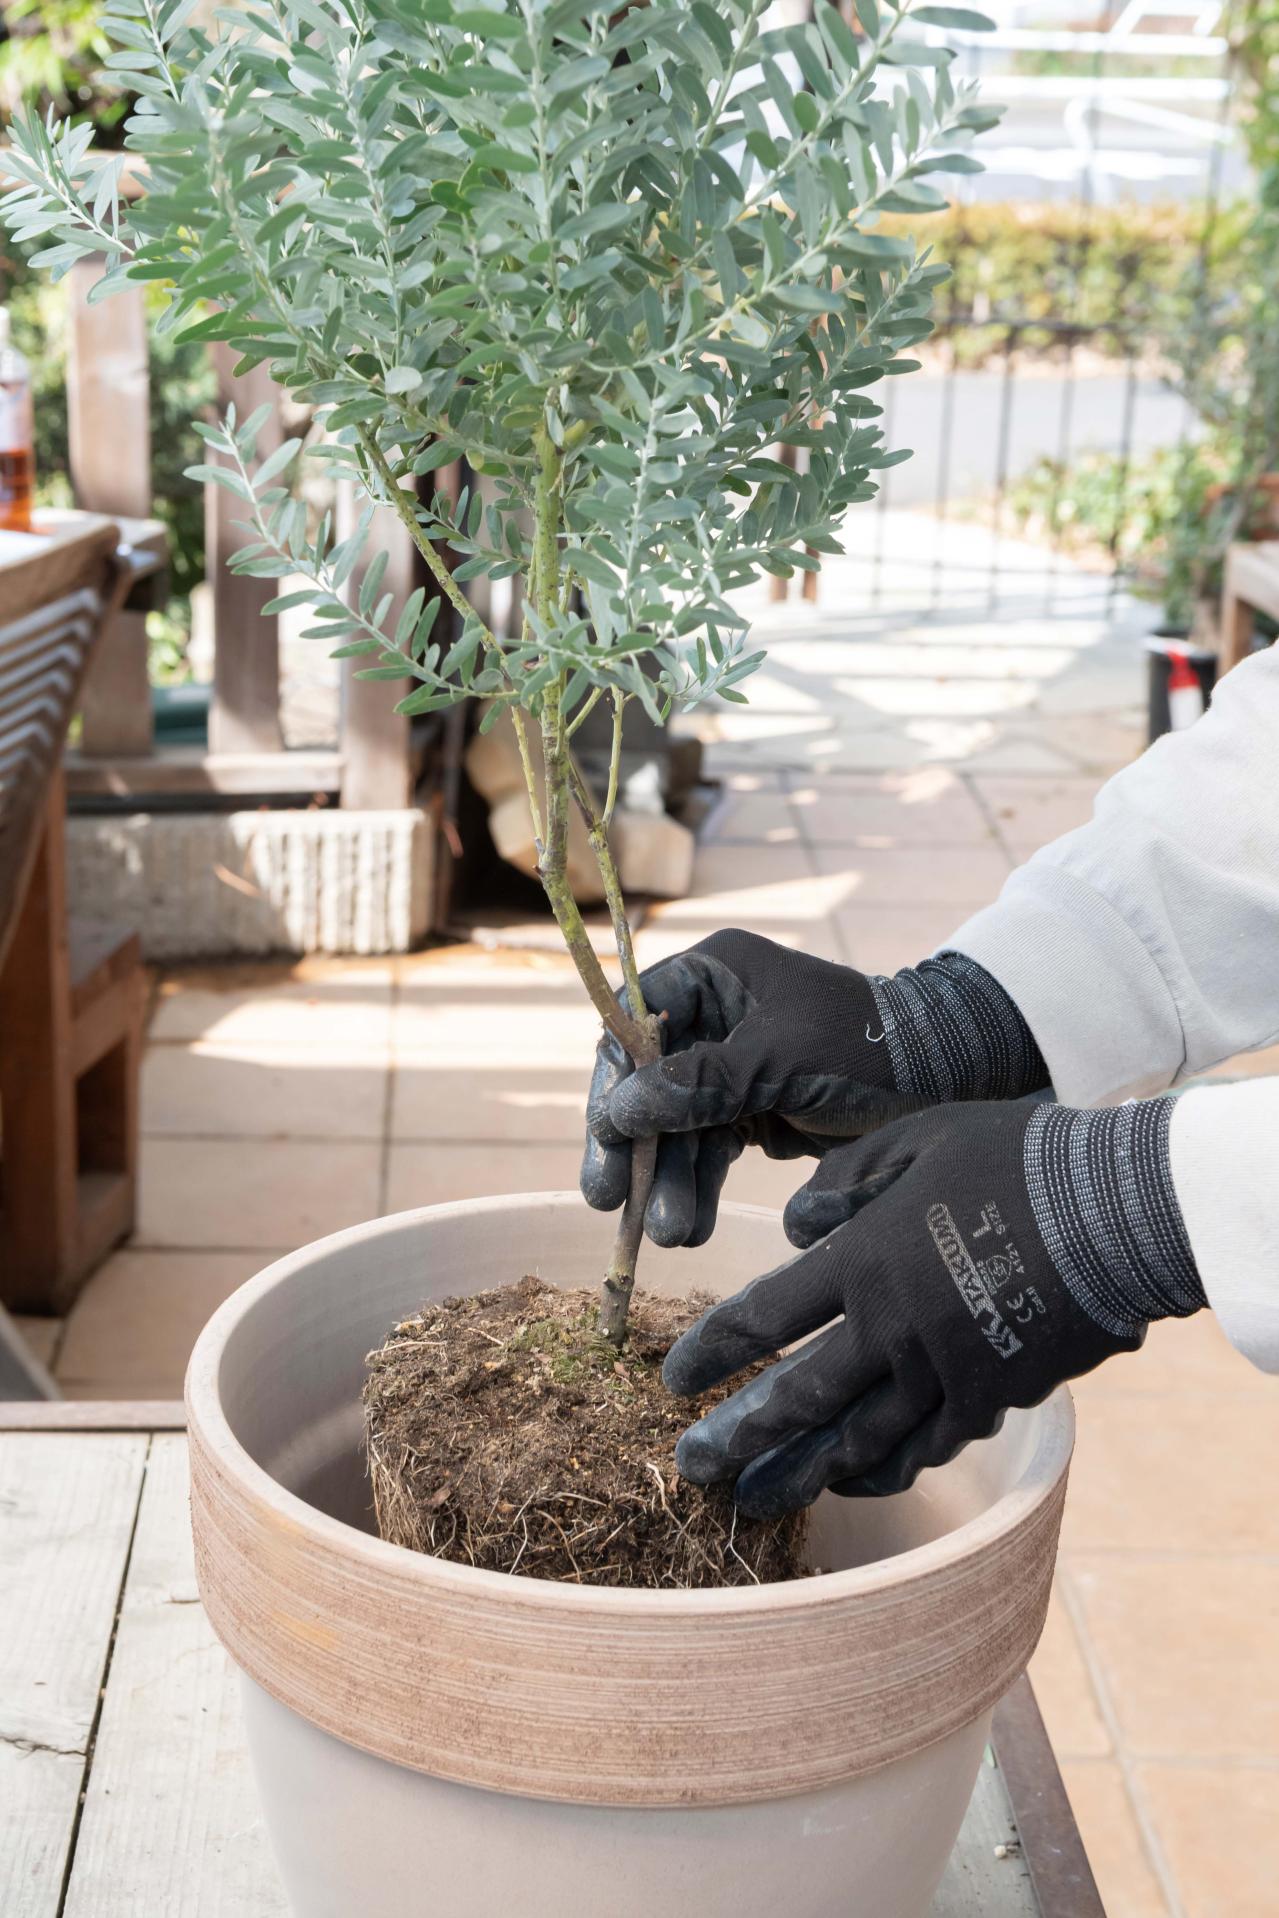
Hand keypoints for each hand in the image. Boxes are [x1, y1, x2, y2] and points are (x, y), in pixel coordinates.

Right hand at [579, 928, 1046, 1249]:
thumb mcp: (778, 1061)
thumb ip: (699, 1085)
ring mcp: (729, 1065)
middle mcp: (712, 1015)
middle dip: (637, 1149)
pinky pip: (708, 1151)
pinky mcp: (750, 1110)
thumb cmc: (865, 1049)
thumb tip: (616, 1112)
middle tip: (613, 1204)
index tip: (605, 1139)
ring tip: (673, 1235)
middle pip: (645, 1084)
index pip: (631, 1023)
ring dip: (670, 1181)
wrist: (945, 1081)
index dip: (611, 1082)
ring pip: (676, 1127)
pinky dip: (699, 1188)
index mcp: (713, 974)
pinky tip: (692, 1228)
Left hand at [664, 1096, 1203, 1514]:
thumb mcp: (914, 1138)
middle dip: (738, 1437)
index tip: (673, 1381)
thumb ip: (842, 1181)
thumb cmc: (1013, 1158)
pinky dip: (885, 1468)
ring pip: (857, 1438)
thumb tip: (792, 1225)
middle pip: (799, 1398)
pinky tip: (855, 1483)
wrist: (1116, 1212)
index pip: (764, 1318)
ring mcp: (944, 1373)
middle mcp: (891, 1330)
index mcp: (862, 1261)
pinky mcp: (993, 1397)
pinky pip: (926, 1446)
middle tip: (691, 1468)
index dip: (714, 1353)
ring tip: (756, 1502)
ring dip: (802, 1471)